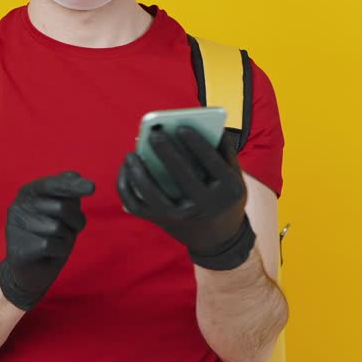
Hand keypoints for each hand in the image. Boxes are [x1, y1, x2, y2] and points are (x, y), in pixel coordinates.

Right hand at [0, 170, 94, 310]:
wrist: (32, 271)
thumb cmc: (50, 236)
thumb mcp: (63, 213)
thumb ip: (68, 193)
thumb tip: (75, 175)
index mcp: (28, 192)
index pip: (53, 184)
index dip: (73, 186)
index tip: (92, 187)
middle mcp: (18, 205)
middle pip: (61, 207)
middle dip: (74, 220)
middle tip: (69, 230)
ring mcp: (15, 226)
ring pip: (58, 227)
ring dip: (66, 238)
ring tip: (55, 242)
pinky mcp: (19, 247)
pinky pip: (53, 245)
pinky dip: (60, 251)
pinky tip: (50, 254)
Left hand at [117, 126, 255, 270]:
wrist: (220, 237)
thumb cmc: (224, 196)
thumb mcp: (236, 176)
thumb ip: (224, 150)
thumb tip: (206, 123)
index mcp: (227, 189)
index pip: (212, 162)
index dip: (196, 144)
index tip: (181, 128)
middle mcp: (205, 205)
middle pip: (183, 177)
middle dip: (167, 153)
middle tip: (154, 134)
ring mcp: (182, 216)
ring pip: (154, 195)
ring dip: (139, 173)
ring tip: (131, 154)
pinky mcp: (162, 222)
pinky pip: (137, 205)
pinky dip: (126, 187)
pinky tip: (126, 170)